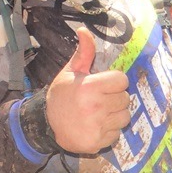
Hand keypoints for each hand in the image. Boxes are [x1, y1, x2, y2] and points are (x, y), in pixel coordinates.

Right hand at [46, 28, 129, 154]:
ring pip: (124, 117)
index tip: (103, 86)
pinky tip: (95, 127)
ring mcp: (97, 126)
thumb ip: (83, 52)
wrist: (45, 124)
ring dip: (115, 115)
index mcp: (90, 86)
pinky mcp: (97, 142)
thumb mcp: (70, 72)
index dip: (114, 82)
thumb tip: (84, 30)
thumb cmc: (61, 96)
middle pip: (125, 99)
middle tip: (100, 100)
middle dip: (115, 98)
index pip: (122, 81)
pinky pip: (116, 134)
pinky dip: (109, 131)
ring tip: (99, 114)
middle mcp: (95, 106)